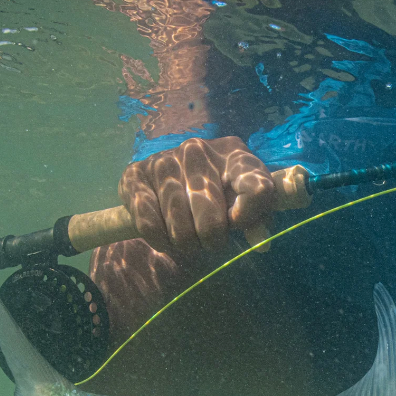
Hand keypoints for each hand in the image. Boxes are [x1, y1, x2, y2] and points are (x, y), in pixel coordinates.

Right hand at [119, 136, 276, 254]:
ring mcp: (164, 161)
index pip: (257, 190)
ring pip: (180, 231)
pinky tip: (167, 235)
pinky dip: (161, 241)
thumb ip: (257, 219)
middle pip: (212, 225)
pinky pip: (149, 226)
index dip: (251, 216)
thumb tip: (260, 244)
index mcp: (234, 155)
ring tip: (189, 234)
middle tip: (209, 237)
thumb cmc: (219, 192)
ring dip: (186, 244)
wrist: (172, 174)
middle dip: (212, 241)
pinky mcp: (134, 175)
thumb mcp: (244, 200)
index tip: (238, 222)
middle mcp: (197, 151)